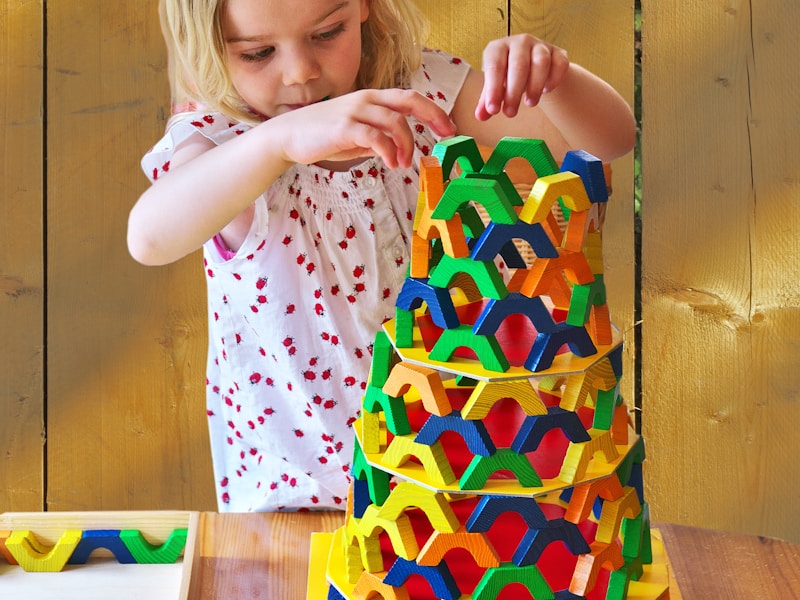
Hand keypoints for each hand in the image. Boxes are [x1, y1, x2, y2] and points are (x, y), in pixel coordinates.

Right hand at [275, 89, 456, 168]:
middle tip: (446, 137)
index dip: (433, 111)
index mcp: (372, 99)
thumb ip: (377, 140)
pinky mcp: (344, 127)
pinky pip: (375, 136)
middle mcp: (366, 99)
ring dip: (407, 144)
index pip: (410, 98)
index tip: (448, 128)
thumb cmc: (322, 136)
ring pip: (395, 121)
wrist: (288, 136)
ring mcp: (355, 111)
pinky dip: (389, 151)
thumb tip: (395, 150)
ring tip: (404, 163)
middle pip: (410, 100)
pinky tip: (391, 163)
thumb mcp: (355, 137)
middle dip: (433, 116)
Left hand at [475, 34, 569, 120]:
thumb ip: (487, 101)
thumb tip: (481, 116)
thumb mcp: (495, 87)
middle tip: (510, 113)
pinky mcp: (558, 53)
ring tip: (529, 104)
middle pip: (519, 65)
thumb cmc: (507, 77)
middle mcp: (519, 42)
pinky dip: (554, 79)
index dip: (493, 89)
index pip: (494, 66)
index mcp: (498, 48)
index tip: (493, 110)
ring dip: (535, 86)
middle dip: (514, 92)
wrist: (532, 67)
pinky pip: (560, 64)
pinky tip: (546, 91)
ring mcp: (540, 45)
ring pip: (541, 62)